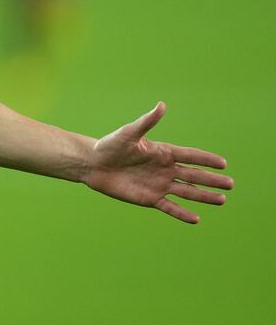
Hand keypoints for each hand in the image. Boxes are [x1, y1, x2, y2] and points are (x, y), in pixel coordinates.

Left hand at [83, 102, 232, 223]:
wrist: (92, 164)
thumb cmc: (109, 145)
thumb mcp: (128, 133)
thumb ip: (147, 122)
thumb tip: (162, 105)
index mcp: (162, 152)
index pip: (190, 156)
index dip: (206, 159)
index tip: (223, 163)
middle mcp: (164, 169)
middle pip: (194, 175)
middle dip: (212, 180)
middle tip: (231, 184)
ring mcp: (159, 184)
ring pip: (187, 192)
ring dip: (204, 196)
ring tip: (222, 200)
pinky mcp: (149, 198)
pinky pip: (170, 207)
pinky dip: (182, 213)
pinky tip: (196, 219)